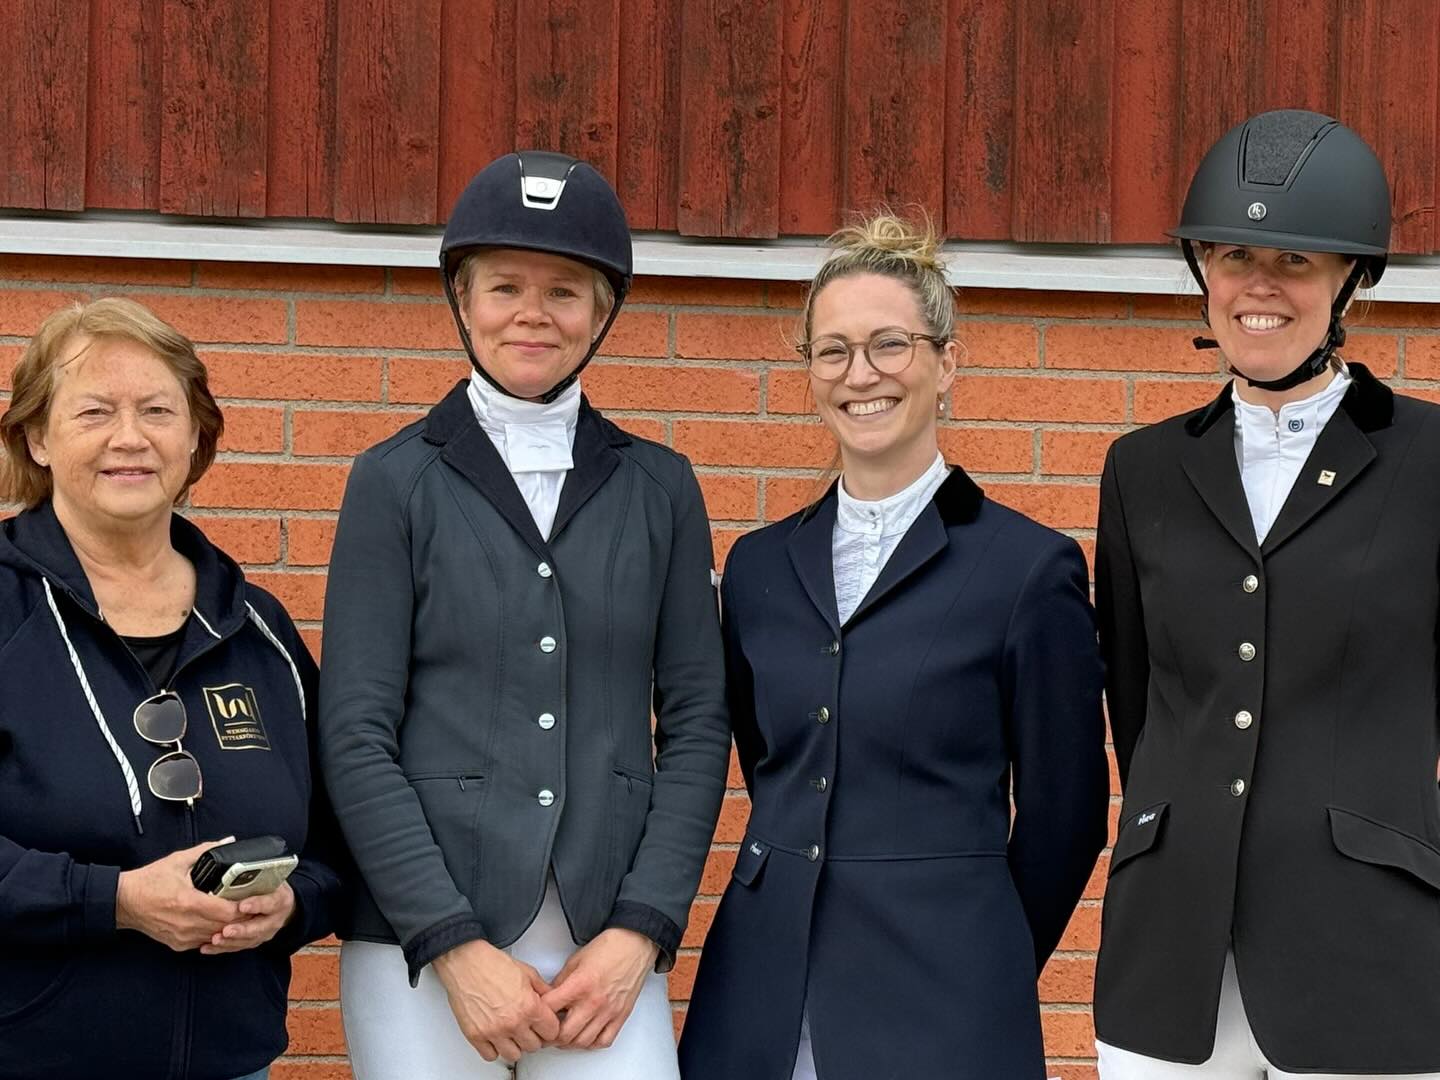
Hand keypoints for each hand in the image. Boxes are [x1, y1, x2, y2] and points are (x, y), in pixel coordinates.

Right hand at [115, 838, 242, 950]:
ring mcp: (182, 937)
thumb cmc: (149, 881)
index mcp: (189, 902)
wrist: (124, 902)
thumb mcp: (178, 861)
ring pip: (217, 936)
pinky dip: (214, 933)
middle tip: (253, 906)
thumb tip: (229, 841)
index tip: (253, 898)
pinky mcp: (178, 944)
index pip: (227, 912)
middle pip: (226, 927)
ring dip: (230, 928)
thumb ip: (206, 851)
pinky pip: (204, 942)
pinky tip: (220, 923)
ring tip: (241, 915)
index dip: (244, 907)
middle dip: (242, 918)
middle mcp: (187, 924)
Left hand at [200, 882, 295, 954]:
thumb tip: (233, 859)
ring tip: (214, 940)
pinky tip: (207, 947)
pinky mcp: (253, 941)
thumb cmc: (271, 886)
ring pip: (247, 940)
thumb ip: (256, 873)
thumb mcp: (270, 876)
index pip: (270, 902)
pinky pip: (237, 947)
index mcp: (279, 900)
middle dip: (241, 930)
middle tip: (226, 931)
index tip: (242, 906)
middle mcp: (274, 919)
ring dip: (229, 942)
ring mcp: (264, 933)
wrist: (281, 905)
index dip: (256, 905)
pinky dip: (222, 949)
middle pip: (258, 927)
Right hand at [432, 939, 559, 1061]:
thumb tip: (551, 1000)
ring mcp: (494, 1032)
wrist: (466, 962)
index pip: (551, 1032)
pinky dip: (494, 1049)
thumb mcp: (527, 972)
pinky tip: (495, 1036)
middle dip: (534, 1036)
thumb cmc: (492, 964)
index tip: (545, 1025)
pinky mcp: (476, 1036)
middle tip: (528, 1027)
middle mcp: (513, 1023)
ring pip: (514, 1055)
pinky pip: (490, 1056)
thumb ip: (543, 990)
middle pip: (534, 1046)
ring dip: (515, 1045)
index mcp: (529, 1007)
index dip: (550, 1027)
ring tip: (512, 1033)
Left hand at [541, 928, 659, 1049]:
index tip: (536, 1013)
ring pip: (582, 1042)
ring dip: (569, 1043)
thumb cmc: (609, 948)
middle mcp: (593, 1002)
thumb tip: (550, 996)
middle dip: (551, 1035)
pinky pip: (604, 1041)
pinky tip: (585, 1036)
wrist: (634, 945)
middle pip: (564, 1034)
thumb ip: (561, 981)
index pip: (550, 1009)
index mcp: (579, 985)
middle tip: (547, 1031)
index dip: (538, 1013)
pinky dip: (591, 1043)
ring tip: (563, 1035)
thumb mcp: (576, 960)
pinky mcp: (620, 1016)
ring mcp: (608, 1012)